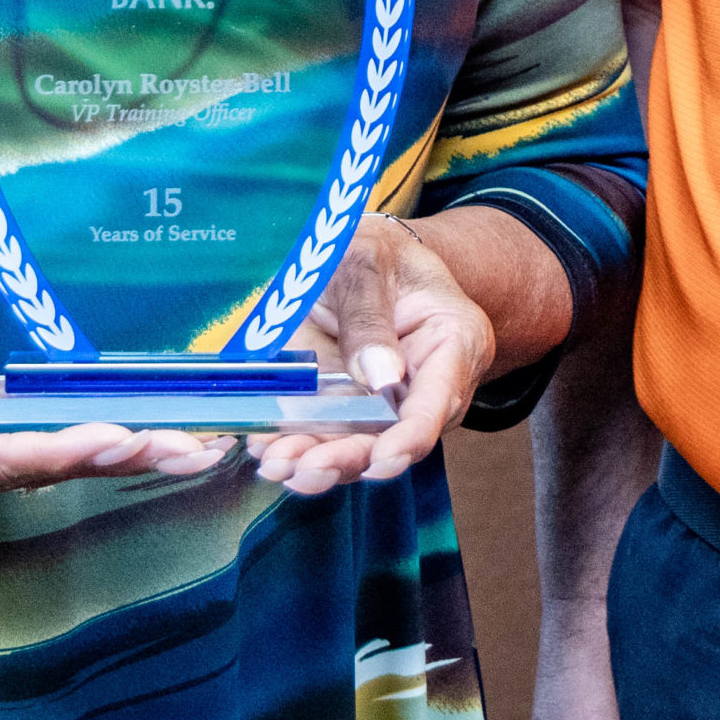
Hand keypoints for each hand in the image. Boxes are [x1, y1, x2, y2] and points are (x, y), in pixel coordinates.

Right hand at [0, 262, 232, 515]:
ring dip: (109, 460)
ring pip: (32, 474)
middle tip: (187, 449)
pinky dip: (83, 451)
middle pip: (20, 475)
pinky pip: (27, 461)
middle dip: (105, 460)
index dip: (55, 452)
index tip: (119, 436)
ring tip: (188, 449)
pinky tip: (142, 444)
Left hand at [247, 214, 494, 497]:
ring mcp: (384, 402)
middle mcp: (423, 385)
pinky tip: (266, 450)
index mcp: (453, 342)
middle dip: (351, 458)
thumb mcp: (367, 261)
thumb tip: (380, 377)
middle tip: (308, 468)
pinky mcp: (347, 408)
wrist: (358, 253)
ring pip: (357, 445)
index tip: (381, 459)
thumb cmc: (375, 251)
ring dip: (317, 462)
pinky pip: (324, 435)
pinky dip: (295, 446)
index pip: (440, 399)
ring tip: (277, 463)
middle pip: (395, 435)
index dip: (412, 435)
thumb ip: (369, 315)